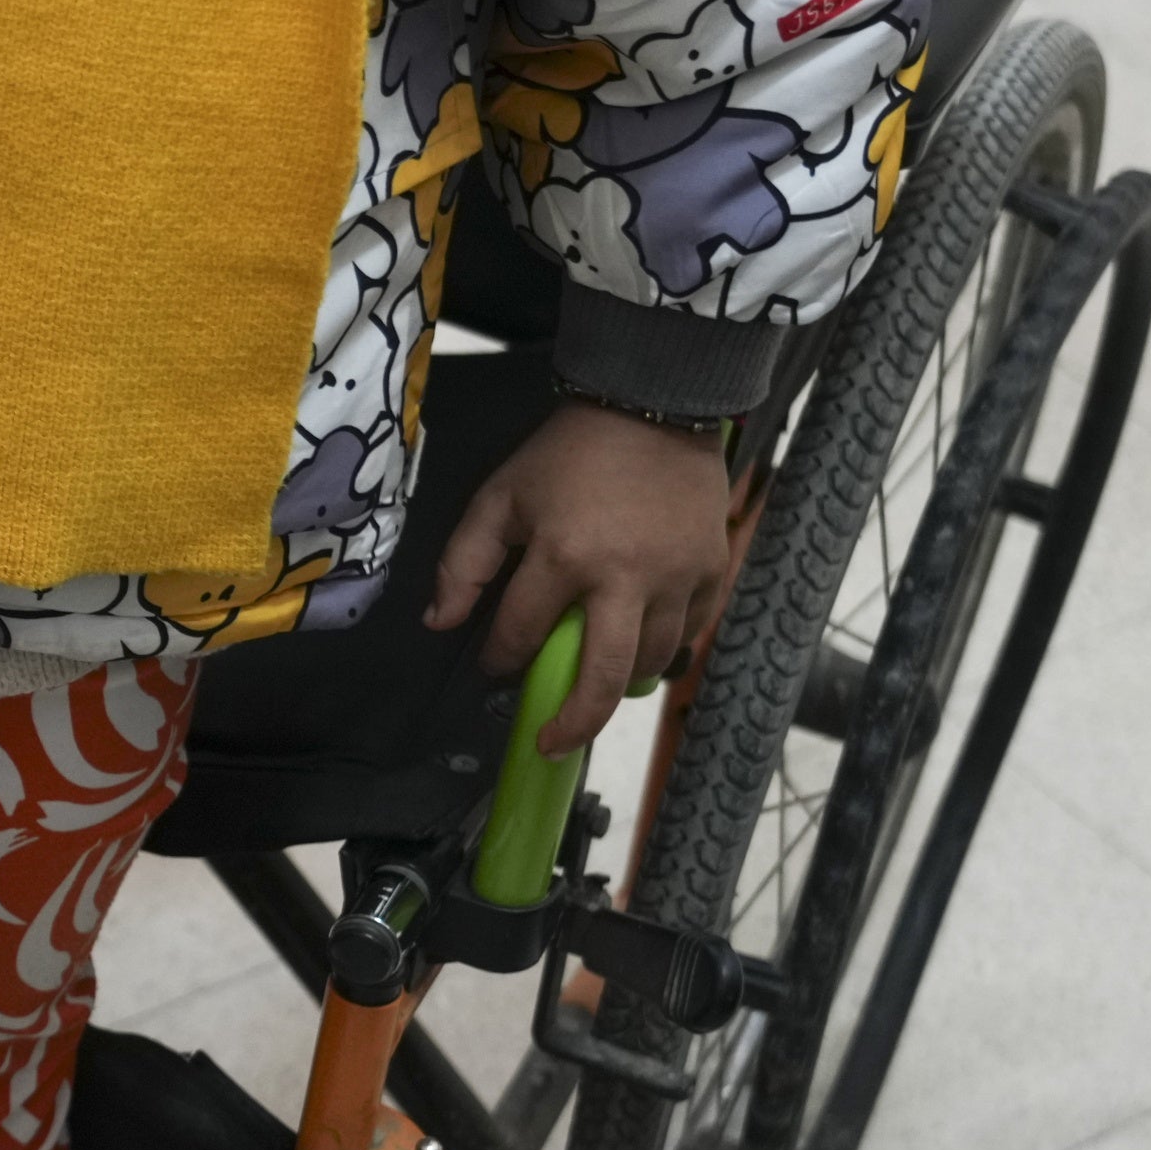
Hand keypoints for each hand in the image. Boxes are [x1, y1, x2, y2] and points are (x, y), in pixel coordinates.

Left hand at [427, 400, 733, 754]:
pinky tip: (638, 650)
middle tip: (551, 743)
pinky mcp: (711, 571)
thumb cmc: (569, 453)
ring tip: (591, 689)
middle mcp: (626, 576)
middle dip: (572, 723)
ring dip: (616, 685)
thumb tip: (438, 623)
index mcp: (565, 555)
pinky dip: (663, 651)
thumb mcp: (500, 496)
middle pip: (601, 677)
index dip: (500, 658)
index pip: (522, 634)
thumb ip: (463, 562)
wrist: (654, 406)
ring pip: (649, 663)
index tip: (494, 664)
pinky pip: (690, 635)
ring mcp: (677, 577)